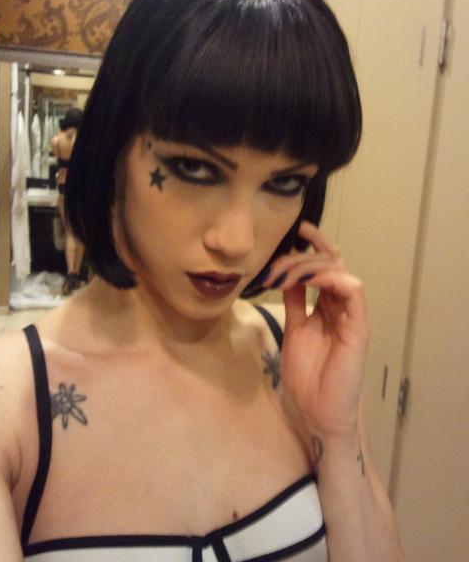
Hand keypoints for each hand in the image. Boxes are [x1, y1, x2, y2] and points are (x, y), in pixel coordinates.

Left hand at [262, 222, 369, 442]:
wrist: (318, 411)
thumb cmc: (307, 376)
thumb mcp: (293, 329)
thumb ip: (293, 302)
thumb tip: (283, 275)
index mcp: (327, 307)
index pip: (323, 268)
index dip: (311, 247)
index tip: (295, 230)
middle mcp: (341, 307)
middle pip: (332, 264)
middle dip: (308, 251)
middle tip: (286, 247)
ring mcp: (351, 316)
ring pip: (340, 272)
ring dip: (313, 264)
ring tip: (287, 270)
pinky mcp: (358, 327)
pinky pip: (353, 292)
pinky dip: (333, 278)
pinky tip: (309, 279)